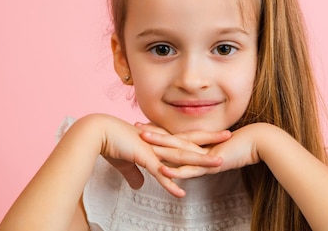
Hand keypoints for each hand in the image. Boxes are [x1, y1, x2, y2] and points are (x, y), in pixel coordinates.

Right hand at [90, 115, 222, 196]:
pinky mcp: (143, 159)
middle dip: (210, 141)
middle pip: (190, 142)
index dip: (201, 137)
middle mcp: (160, 143)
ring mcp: (154, 151)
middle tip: (230, 136)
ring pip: (182, 156)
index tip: (217, 135)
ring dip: (200, 161)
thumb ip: (135, 173)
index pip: (184, 138)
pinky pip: (160, 174)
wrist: (97, 133)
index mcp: (158, 140)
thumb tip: (139, 185)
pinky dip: (171, 184)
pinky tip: (181, 193)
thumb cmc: (110, 144)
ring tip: (219, 164)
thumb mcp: (126, 162)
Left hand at [139, 123, 265, 179]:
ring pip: (178, 151)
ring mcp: (204, 154)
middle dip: (154, 133)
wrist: (260, 142)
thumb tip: (209, 157)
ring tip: (143, 140)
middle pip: (174, 138)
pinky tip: (162, 170)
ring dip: (160, 146)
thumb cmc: (247, 146)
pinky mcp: (210, 165)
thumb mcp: (226, 152)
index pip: (178, 136)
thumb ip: (214, 155)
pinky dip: (175, 170)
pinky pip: (189, 169)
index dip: (162, 130)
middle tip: (137, 126)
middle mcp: (201, 146)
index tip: (148, 125)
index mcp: (202, 143)